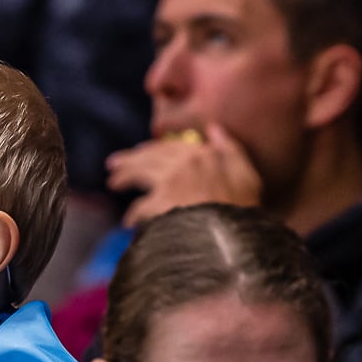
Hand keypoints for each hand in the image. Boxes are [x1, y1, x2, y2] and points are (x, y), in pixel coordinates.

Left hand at [106, 125, 262, 226]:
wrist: (234, 231)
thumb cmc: (244, 206)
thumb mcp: (247, 174)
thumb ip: (231, 150)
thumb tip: (215, 129)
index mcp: (204, 154)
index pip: (172, 147)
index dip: (154, 149)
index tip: (142, 151)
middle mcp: (184, 163)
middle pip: (150, 156)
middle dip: (130, 159)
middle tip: (114, 164)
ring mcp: (171, 181)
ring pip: (140, 173)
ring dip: (124, 176)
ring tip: (113, 183)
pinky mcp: (161, 203)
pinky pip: (140, 207)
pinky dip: (133, 214)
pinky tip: (128, 222)